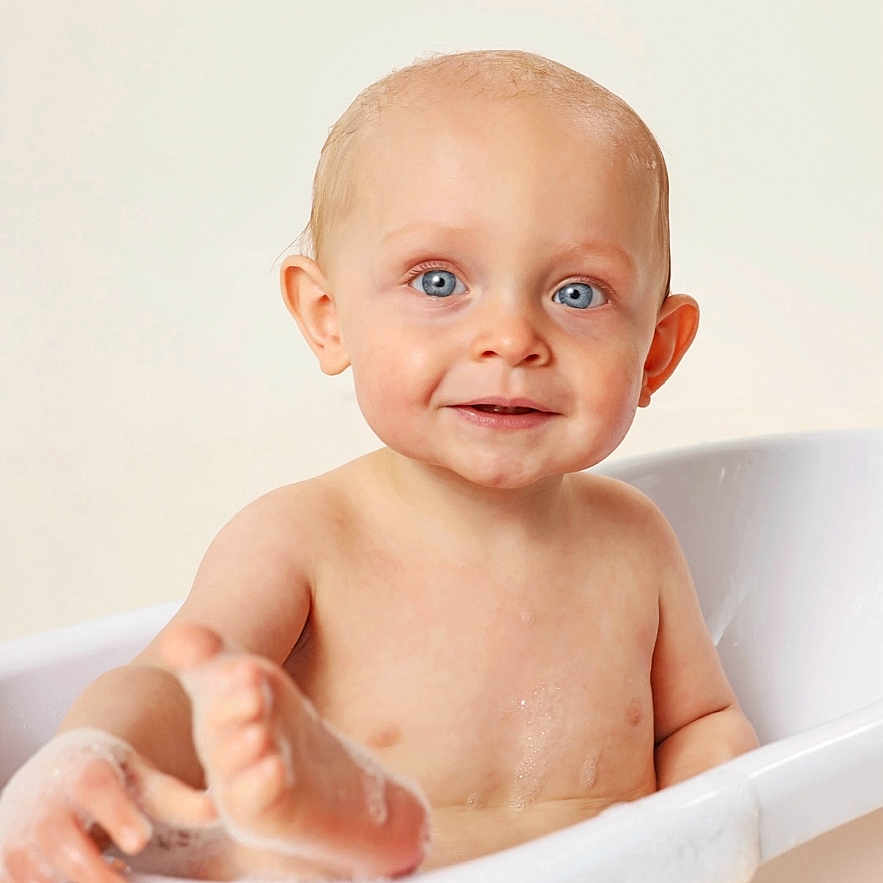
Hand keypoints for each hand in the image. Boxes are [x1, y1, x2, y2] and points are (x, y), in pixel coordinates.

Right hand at [0, 727, 216, 882]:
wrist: (54, 775)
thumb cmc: (111, 779)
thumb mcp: (143, 779)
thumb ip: (180, 798)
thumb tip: (221, 811)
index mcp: (84, 771)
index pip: (96, 789)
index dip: (117, 815)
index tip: (140, 841)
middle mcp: (44, 803)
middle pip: (68, 849)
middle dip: (100, 876)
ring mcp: (17, 838)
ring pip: (42, 880)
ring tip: (120, 881)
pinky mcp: (6, 867)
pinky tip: (100, 882)